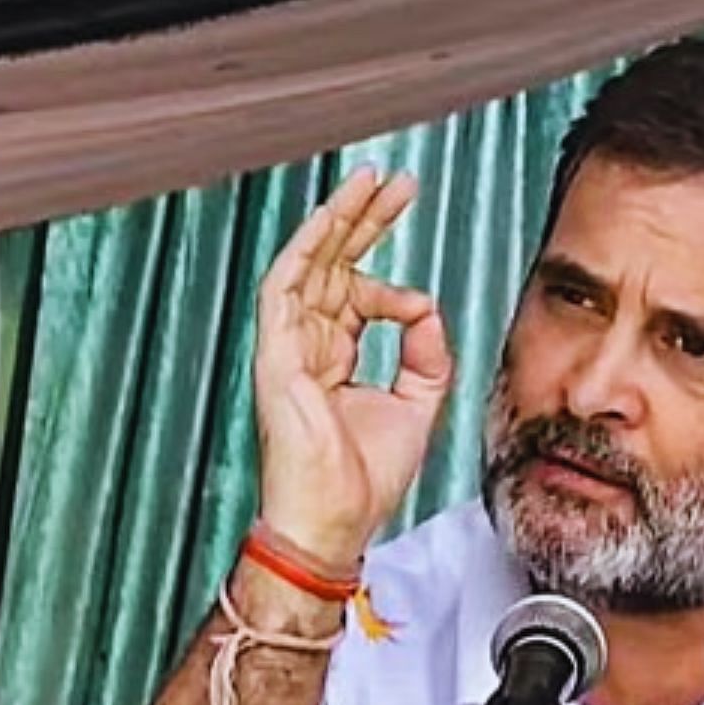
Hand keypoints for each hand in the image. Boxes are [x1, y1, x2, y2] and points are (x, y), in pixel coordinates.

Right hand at [253, 167, 451, 566]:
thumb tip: (427, 305)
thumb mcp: (418, 405)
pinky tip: (327, 221)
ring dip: (338, 221)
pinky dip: (305, 253)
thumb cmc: (367, 478)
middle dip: (366, 220)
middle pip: (334, 265)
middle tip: (397, 182)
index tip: (421, 299)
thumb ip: (428, 354)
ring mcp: (288, 349)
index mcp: (336, 356)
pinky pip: (283, 292)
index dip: (392, 277)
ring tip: (370, 182)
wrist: (337, 522)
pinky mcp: (276, 358)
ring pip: (309, 265)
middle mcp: (309, 345)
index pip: (357, 292)